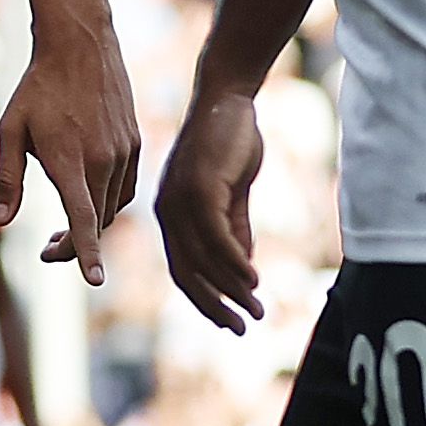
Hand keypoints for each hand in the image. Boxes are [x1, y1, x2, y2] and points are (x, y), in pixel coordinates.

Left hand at [0, 17, 141, 284]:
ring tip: (63, 231)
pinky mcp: (135, 142)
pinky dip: (108, 202)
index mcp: (72, 162)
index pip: (84, 221)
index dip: (88, 254)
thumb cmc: (38, 86)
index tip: (97, 281)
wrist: (81, 42)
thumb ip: (7, 180)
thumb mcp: (12, 130)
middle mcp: (105, 161)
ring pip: (113, 206)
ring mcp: (125, 152)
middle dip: (74, 245)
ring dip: (92, 224)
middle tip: (47, 251)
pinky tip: (88, 198)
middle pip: (97, 222)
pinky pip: (126, 187)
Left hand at [155, 84, 267, 332]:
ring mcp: (181, 201)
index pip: (184, 270)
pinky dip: (234, 262)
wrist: (227, 98)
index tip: (230, 322)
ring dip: (231, 289)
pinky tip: (253, 279)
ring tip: (256, 309)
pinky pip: (216, 237)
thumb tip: (244, 268)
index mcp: (171, 215)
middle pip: (189, 273)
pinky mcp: (199, 189)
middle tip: (242, 328)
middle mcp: (169, 213)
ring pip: (204, 259)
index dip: (206, 300)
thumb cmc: (228, 141)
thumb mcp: (231, 193)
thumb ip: (235, 228)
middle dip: (215, 305)